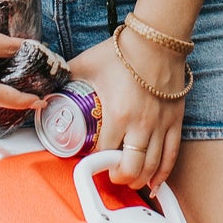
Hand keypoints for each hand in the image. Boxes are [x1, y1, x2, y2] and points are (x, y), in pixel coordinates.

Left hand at [68, 31, 187, 193]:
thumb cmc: (123, 51)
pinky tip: (155, 184)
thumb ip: (65, 77)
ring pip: (151, 167)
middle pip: (130, 168)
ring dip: (138, 180)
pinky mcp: (175, 121)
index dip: (95, 162)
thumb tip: (46, 88)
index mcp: (117, 114)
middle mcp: (141, 125)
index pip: (103, 153)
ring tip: (128, 179)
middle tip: (110, 174)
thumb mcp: (86, 64)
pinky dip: (163, 174)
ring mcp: (160, 125)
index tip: (90, 162)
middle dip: (118, 178)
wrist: (156, 39)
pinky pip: (171, 156)